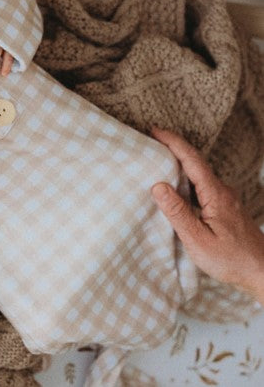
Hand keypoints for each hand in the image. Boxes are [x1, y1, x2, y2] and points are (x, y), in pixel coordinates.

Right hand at [150, 127, 263, 304]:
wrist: (263, 274)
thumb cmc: (231, 260)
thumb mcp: (198, 240)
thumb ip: (178, 212)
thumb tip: (158, 185)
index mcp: (215, 194)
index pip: (192, 160)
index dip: (173, 142)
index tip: (154, 130)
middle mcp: (222, 191)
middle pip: (196, 161)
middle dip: (174, 147)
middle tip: (152, 139)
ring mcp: (225, 198)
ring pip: (199, 173)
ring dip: (179, 162)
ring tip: (158, 159)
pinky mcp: (224, 207)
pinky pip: (202, 184)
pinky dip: (186, 177)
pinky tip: (177, 185)